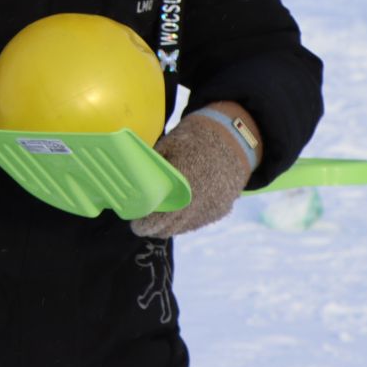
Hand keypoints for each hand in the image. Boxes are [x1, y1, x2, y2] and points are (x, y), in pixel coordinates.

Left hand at [129, 104, 258, 237]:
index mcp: (182, 184)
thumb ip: (152, 166)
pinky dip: (184, 221)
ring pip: (182, 228)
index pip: (159, 217)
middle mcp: (198, 201)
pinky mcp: (220, 211)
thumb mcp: (169, 144)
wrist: (235, 138)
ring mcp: (211, 208)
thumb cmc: (196, 138)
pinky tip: (177, 210)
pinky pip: (196, 222)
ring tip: (156, 217)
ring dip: (168, 226)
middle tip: (141, 223)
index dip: (145, 224)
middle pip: (169, 228)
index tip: (135, 223)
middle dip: (152, 228)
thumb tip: (131, 179)